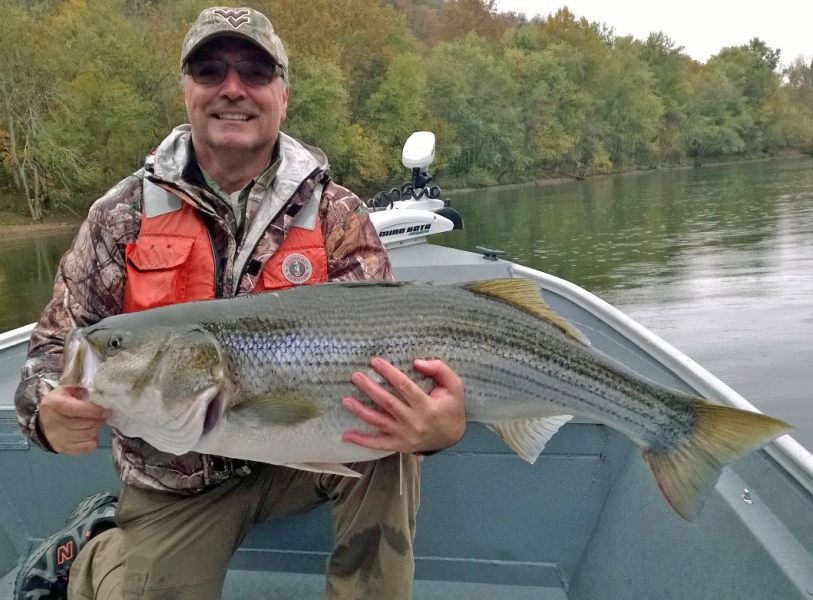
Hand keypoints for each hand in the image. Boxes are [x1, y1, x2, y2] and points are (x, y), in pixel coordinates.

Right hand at [38, 386, 111, 455]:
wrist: (43, 422)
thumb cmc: (60, 402)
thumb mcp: (67, 390)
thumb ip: (81, 388)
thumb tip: (99, 392)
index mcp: (53, 404)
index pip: (76, 409)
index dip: (94, 411)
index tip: (107, 411)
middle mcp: (53, 423)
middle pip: (84, 424)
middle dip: (98, 419)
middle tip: (103, 415)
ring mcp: (57, 438)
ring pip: (87, 435)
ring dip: (96, 428)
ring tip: (96, 422)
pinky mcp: (62, 448)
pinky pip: (87, 447)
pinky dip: (93, 440)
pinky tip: (90, 433)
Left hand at [341, 358, 465, 453]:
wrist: (453, 437)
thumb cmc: (452, 408)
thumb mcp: (454, 386)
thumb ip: (439, 370)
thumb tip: (417, 362)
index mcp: (427, 406)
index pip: (404, 386)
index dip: (389, 373)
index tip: (375, 362)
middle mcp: (414, 422)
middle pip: (388, 403)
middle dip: (370, 388)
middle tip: (355, 376)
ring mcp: (405, 436)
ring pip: (380, 422)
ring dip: (361, 411)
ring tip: (346, 400)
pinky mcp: (400, 445)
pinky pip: (378, 444)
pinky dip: (362, 440)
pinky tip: (347, 435)